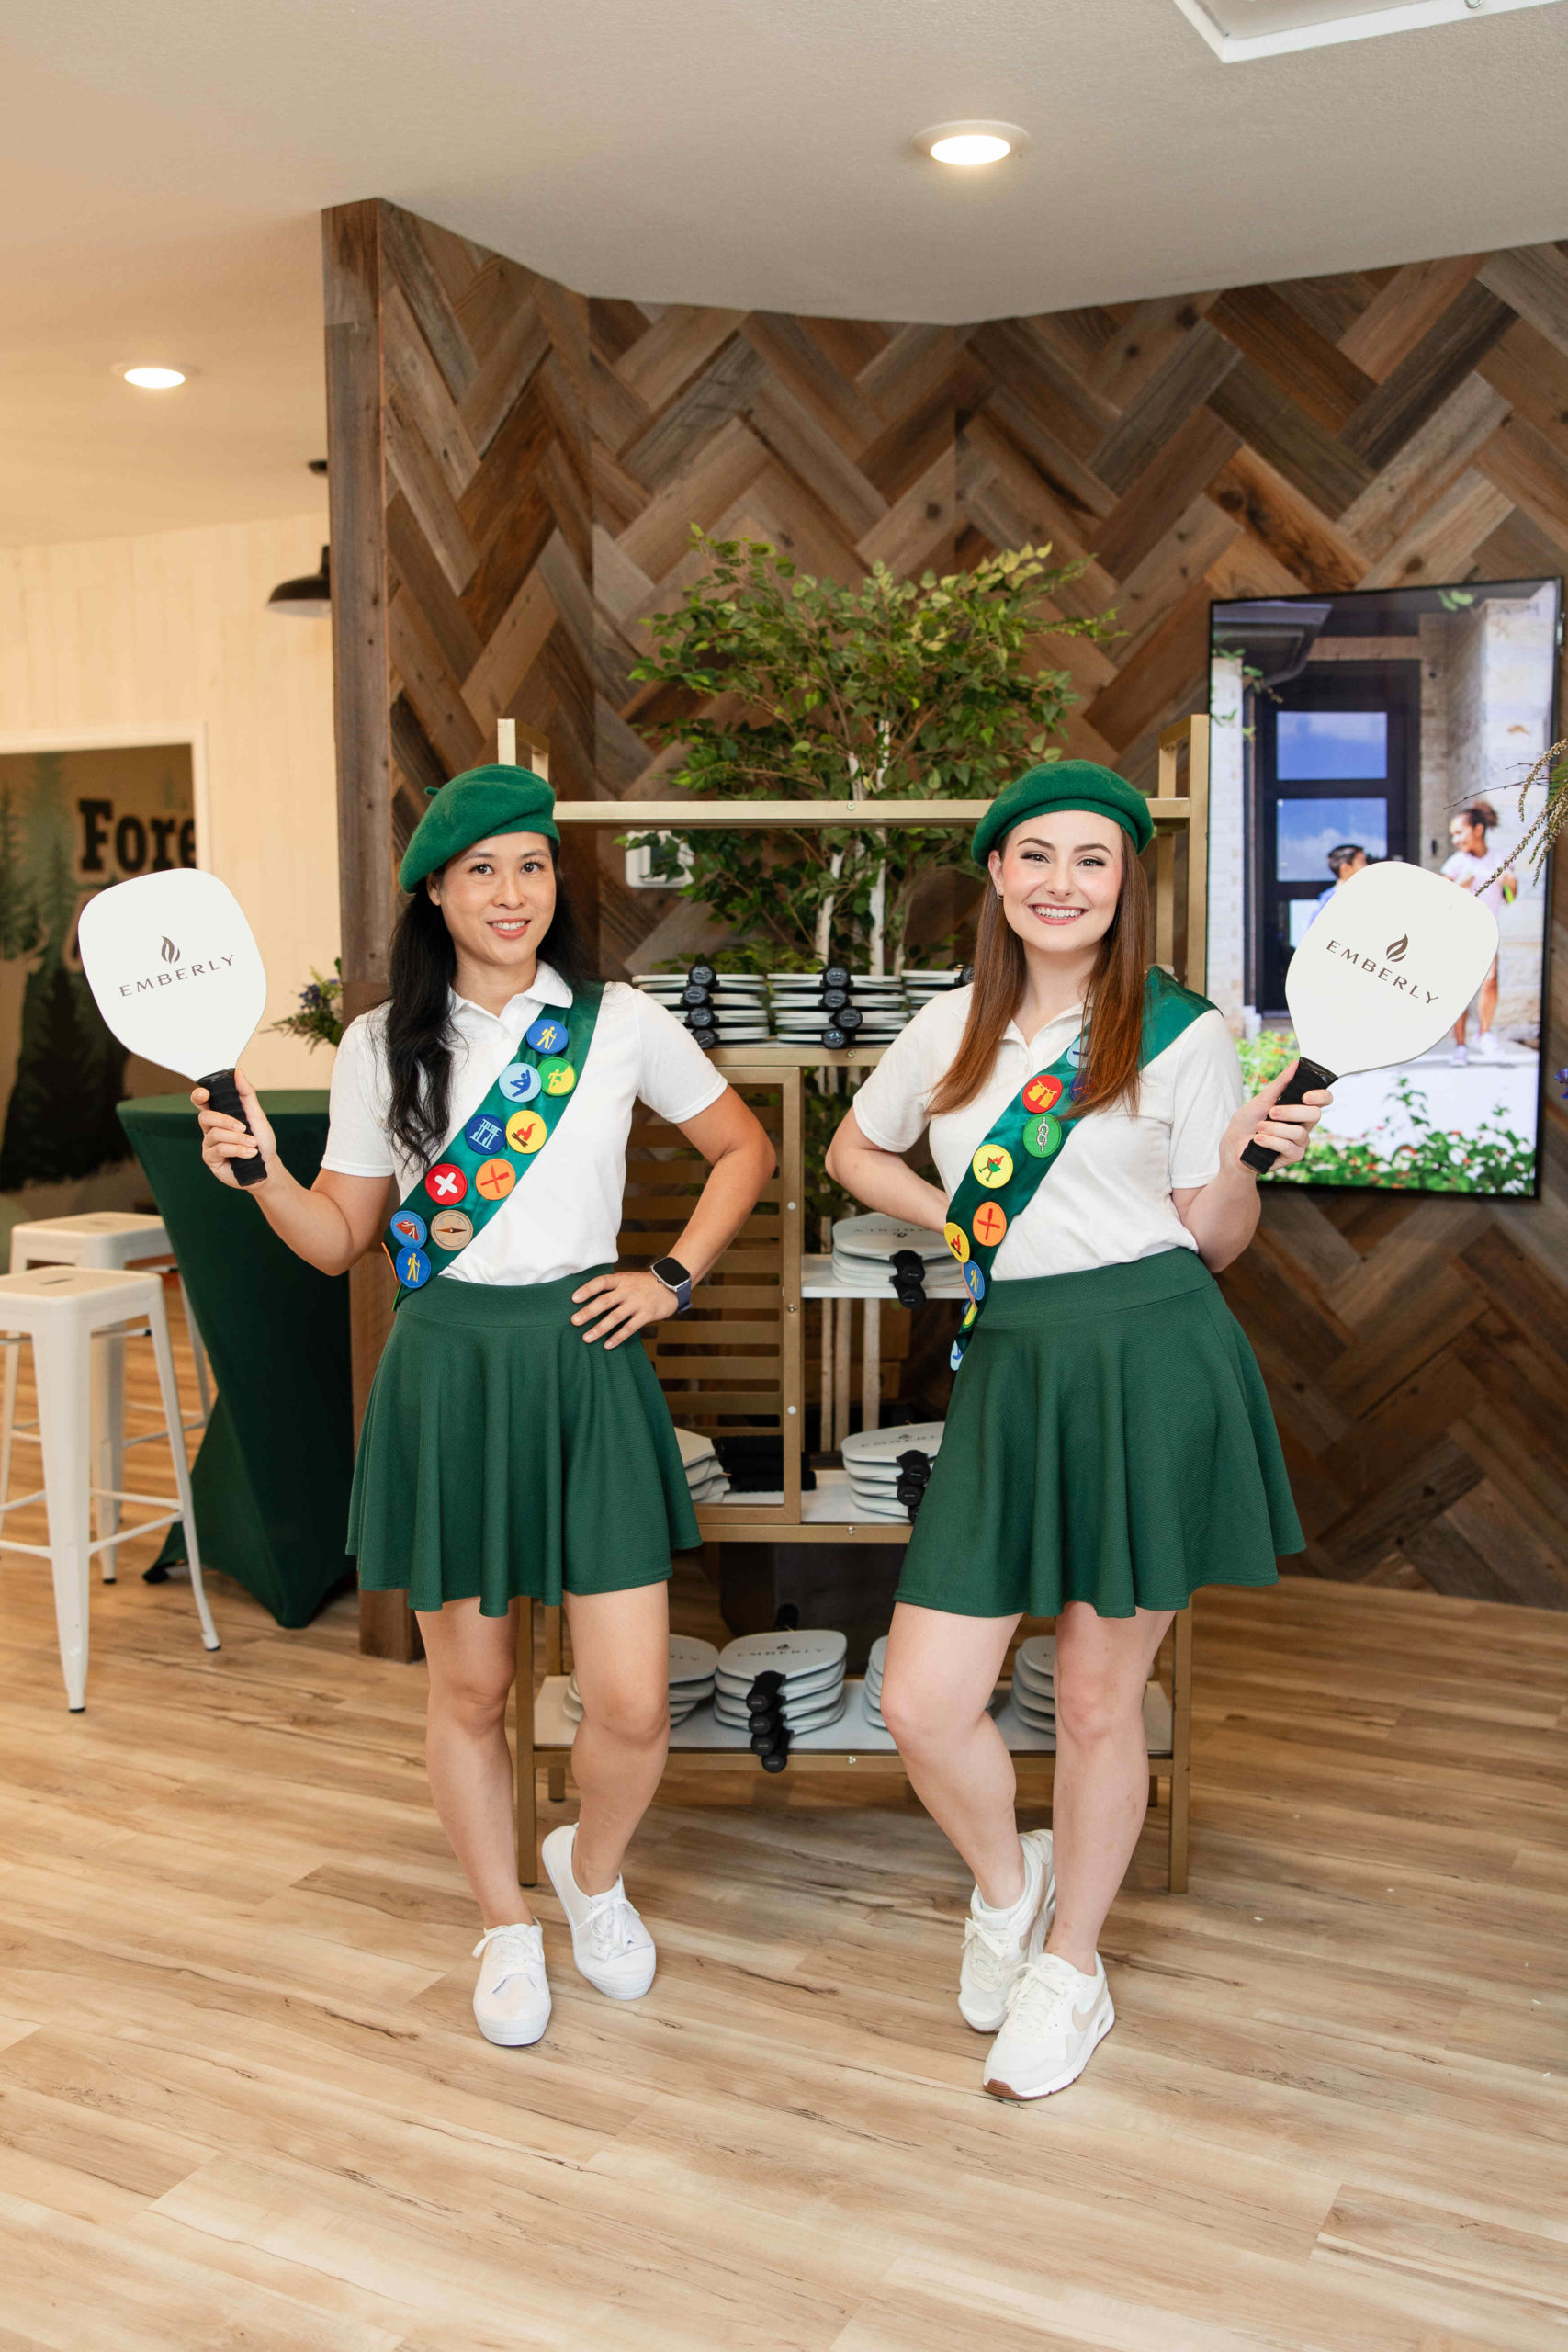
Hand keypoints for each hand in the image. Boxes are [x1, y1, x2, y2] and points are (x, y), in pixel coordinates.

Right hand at [192, 1066, 275, 1187]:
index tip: (205, 1094)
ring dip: (238, 1139)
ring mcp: (209, 1143)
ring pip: (215, 1134)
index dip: (199, 1096)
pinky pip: (219, 1149)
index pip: (202, 1101)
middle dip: (226, 1121)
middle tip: (244, 1127)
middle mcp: (211, 1128)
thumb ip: (246, 1093)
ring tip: (253, 1144)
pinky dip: (237, 1150)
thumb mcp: (256, 1114)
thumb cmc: (261, 1140)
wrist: (267, 1166)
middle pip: (205, 1116)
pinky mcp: (210, 1158)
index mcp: (219, 1114)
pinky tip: (250, 1154)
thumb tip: (238, 1072)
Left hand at [570, 1269, 682, 1348]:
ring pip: (616, 1316)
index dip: (587, 1289)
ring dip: (600, 1328)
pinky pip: (630, 1327)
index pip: (601, 1282)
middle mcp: (628, 1290)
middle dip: (589, 1312)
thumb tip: (588, 1298)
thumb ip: (612, 1286)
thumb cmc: (644, 1285)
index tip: (574, 1299)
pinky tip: (608, 1345)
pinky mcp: (647, 1314)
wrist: (671, 1285)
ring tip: (587, 1338)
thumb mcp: (628, 1279)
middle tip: (575, 1321)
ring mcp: (638, 1302)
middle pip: (605, 1301)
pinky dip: (618, 1337)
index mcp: (621, 1279)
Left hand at [1228, 1059, 1331, 1171]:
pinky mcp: (1294, 1156)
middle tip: (1272, 1112)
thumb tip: (1295, 1064)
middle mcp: (1304, 1124)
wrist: (1233, 1146)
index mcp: (1299, 1107)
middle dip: (1291, 1112)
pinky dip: (1270, 1141)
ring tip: (1259, 1129)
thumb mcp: (1260, 1100)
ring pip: (1299, 1132)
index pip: (1323, 1100)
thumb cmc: (1247, 1122)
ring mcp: (1300, 1141)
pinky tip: (1258, 1140)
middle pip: (1315, 1115)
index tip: (1305, 1096)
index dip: (1321, 1096)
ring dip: (1274, 1128)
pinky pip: (1288, 1146)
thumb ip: (1279, 1084)